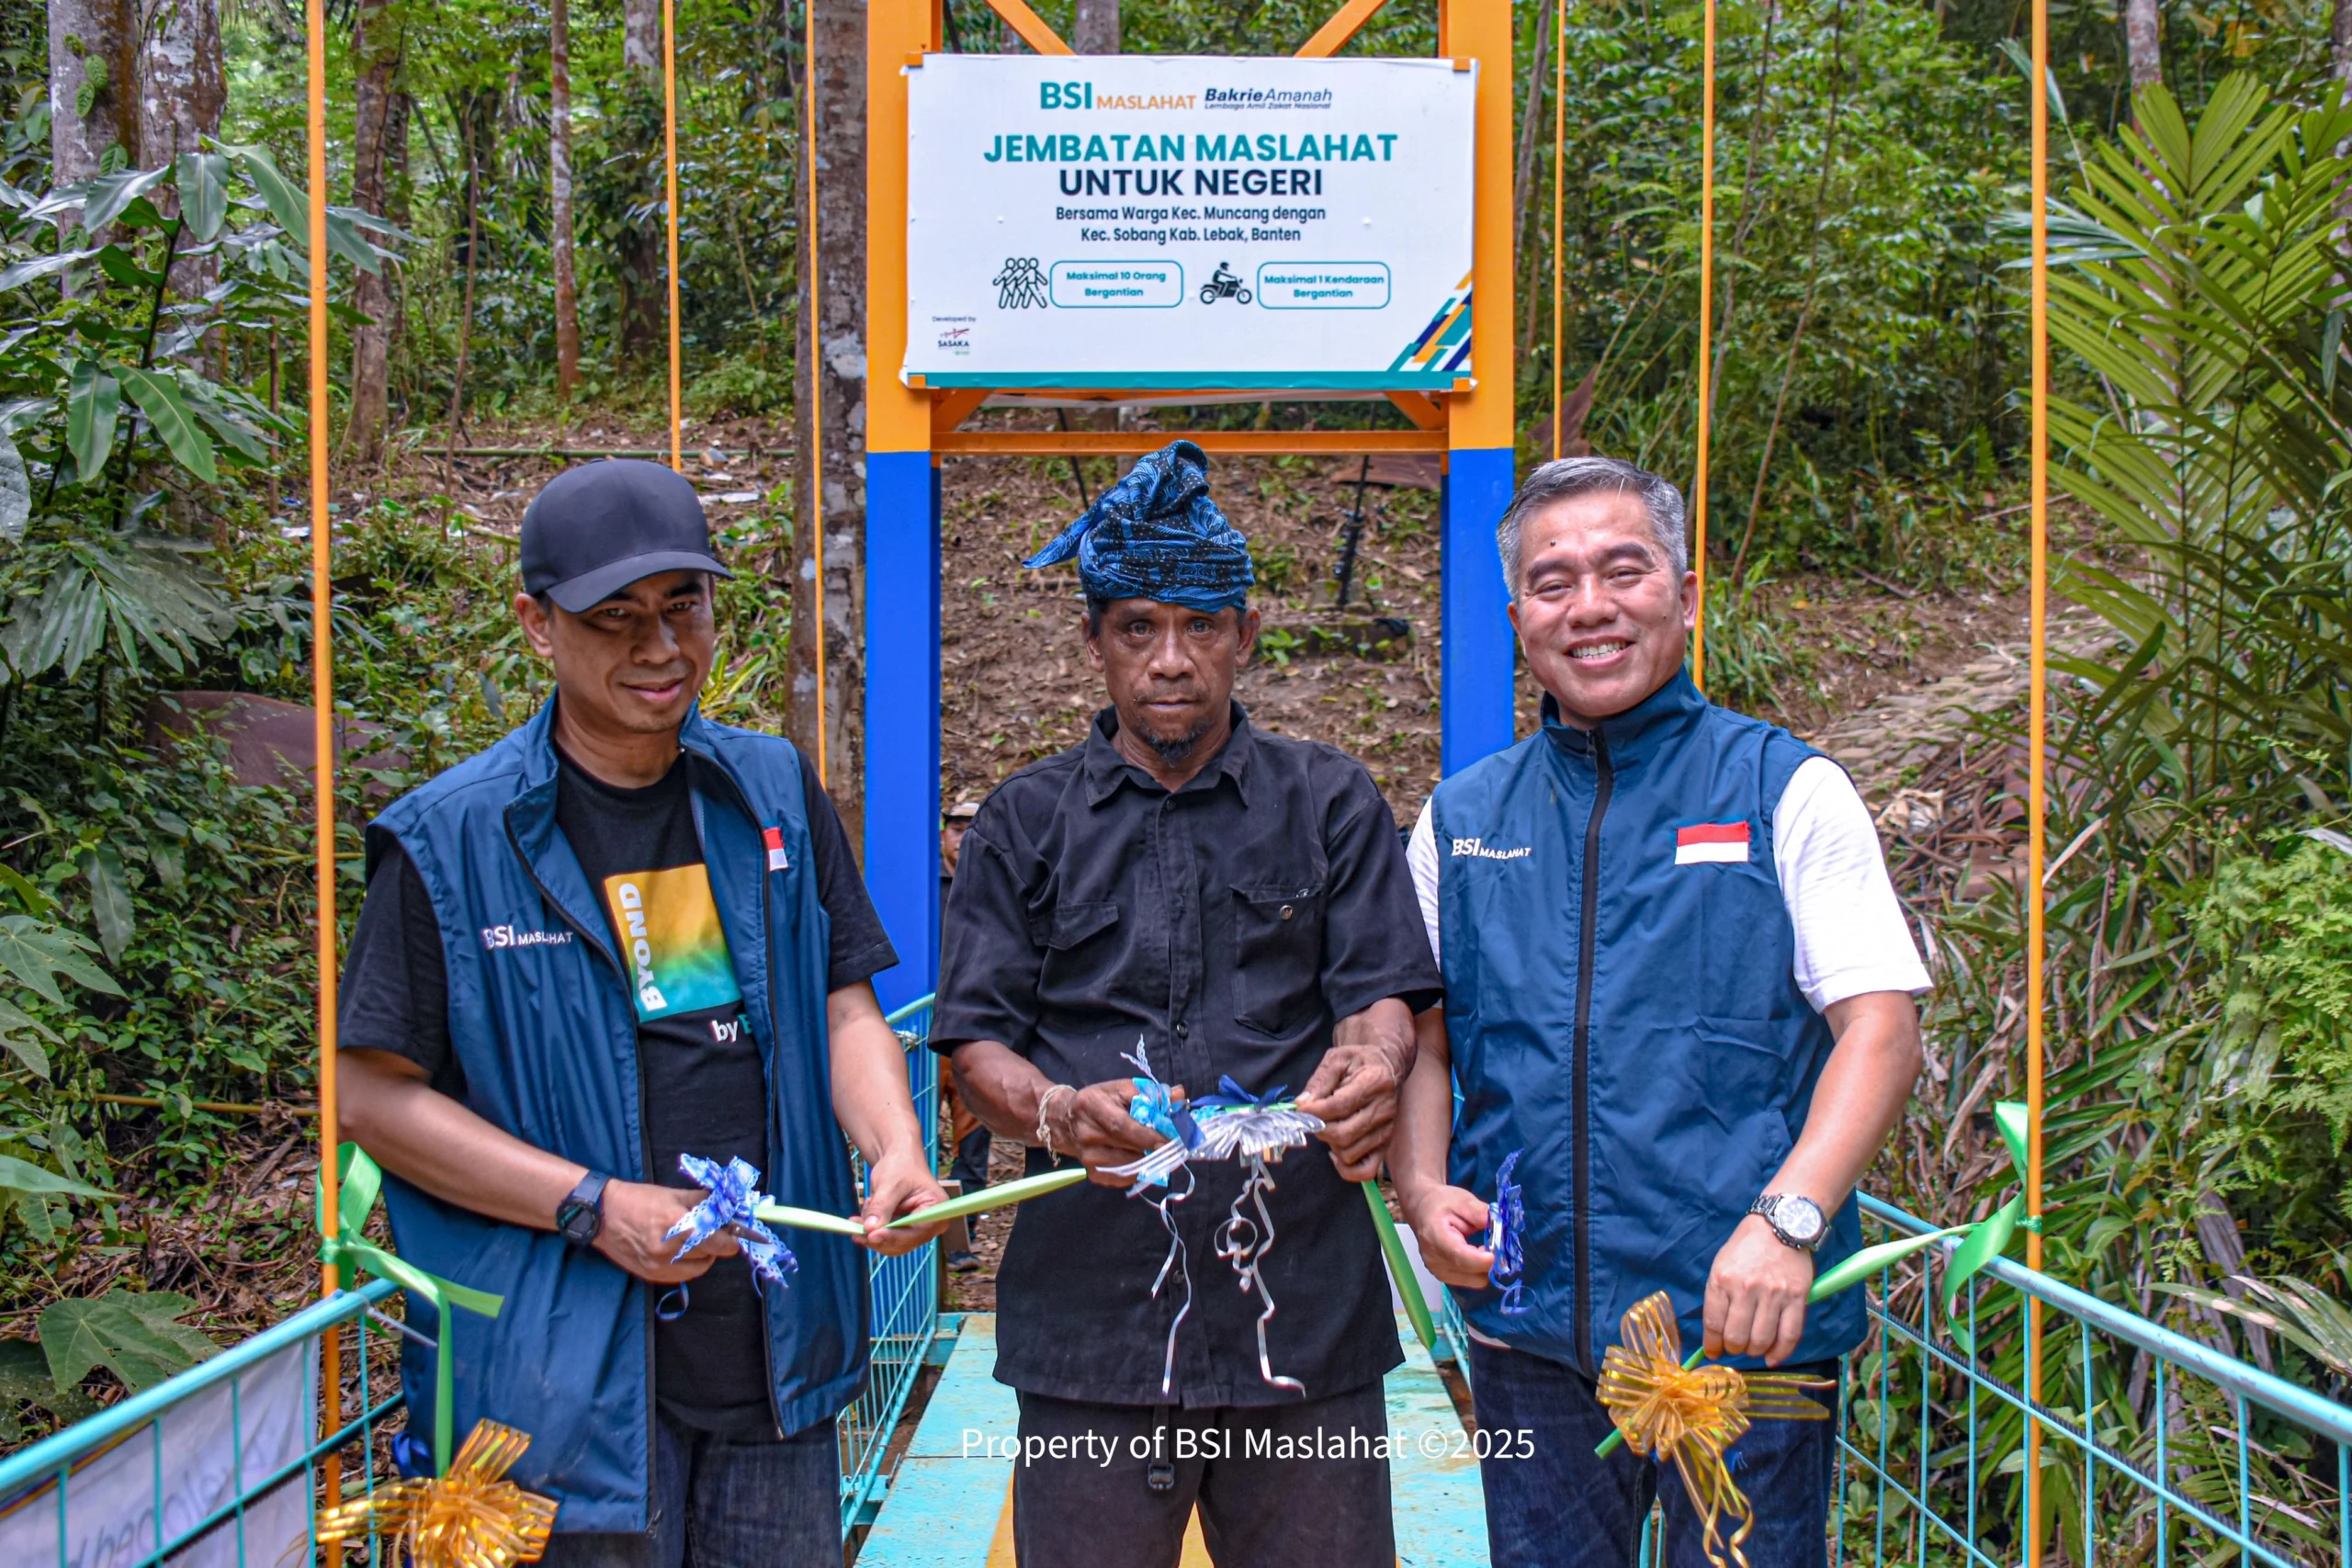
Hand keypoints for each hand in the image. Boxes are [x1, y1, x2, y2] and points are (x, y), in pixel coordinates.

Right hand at [592, 1180, 739, 1284]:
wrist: (603, 1215)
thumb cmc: (639, 1200)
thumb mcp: (674, 1194)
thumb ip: (704, 1202)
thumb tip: (729, 1208)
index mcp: (679, 1224)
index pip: (720, 1242)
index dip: (733, 1237)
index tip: (736, 1232)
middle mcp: (670, 1250)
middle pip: (712, 1254)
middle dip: (718, 1243)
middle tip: (716, 1232)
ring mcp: (660, 1266)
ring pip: (699, 1268)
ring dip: (704, 1255)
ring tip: (696, 1241)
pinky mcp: (651, 1275)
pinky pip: (682, 1275)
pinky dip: (688, 1265)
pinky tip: (682, 1251)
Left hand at [858, 1149, 950, 1255]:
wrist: (898, 1160)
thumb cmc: (900, 1166)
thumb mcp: (890, 1183)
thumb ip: (882, 1206)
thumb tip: (870, 1230)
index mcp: (937, 1210)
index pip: (916, 1232)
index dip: (893, 1236)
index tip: (870, 1235)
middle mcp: (931, 1225)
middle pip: (903, 1243)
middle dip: (878, 1235)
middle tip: (855, 1225)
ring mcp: (917, 1230)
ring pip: (891, 1244)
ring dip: (872, 1232)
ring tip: (866, 1206)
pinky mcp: (903, 1232)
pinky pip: (885, 1239)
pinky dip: (872, 1230)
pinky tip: (866, 1213)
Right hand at [1049, 1078, 1177, 1186]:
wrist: (1065, 1121)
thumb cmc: (1100, 1101)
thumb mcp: (1121, 1089)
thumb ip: (1152, 1093)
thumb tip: (1180, 1096)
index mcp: (1091, 1105)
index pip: (1121, 1125)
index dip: (1146, 1135)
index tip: (1169, 1140)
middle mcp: (1086, 1133)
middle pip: (1126, 1147)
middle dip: (1154, 1149)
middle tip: (1175, 1147)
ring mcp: (1087, 1157)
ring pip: (1128, 1165)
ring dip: (1149, 1161)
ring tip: (1160, 1152)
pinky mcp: (1093, 1174)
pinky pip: (1123, 1178)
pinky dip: (1139, 1171)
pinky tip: (1144, 1160)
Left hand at [1297, 1038, 1410, 1180]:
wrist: (1387, 1067)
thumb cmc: (1359, 1061)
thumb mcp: (1337, 1059)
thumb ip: (1319, 1080)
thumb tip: (1301, 1105)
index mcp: (1375, 1081)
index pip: (1341, 1105)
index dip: (1315, 1111)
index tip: (1300, 1109)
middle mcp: (1385, 1109)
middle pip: (1344, 1134)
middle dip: (1319, 1129)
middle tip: (1311, 1119)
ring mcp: (1386, 1130)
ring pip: (1350, 1153)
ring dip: (1330, 1144)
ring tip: (1327, 1127)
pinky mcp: (1384, 1145)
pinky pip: (1365, 1171)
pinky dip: (1346, 1169)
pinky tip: (1335, 1152)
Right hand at [1397, 1183, 1494, 1290]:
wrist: (1422, 1210)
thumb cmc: (1441, 1203)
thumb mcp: (1462, 1200)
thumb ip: (1480, 1213)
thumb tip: (1499, 1226)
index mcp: (1435, 1237)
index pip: (1460, 1257)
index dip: (1482, 1259)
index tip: (1498, 1251)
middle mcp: (1434, 1259)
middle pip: (1472, 1273)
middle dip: (1488, 1260)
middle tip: (1491, 1242)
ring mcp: (1438, 1271)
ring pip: (1475, 1280)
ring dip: (1483, 1266)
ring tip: (1478, 1246)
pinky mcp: (1443, 1277)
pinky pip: (1471, 1280)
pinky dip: (1477, 1269)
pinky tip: (1472, 1253)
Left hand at [1703, 1214, 1814, 1364]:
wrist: (1781, 1225)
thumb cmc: (1746, 1246)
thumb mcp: (1721, 1264)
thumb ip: (1718, 1296)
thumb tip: (1715, 1332)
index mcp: (1723, 1279)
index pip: (1714, 1323)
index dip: (1712, 1344)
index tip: (1713, 1352)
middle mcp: (1746, 1288)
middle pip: (1737, 1336)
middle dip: (1733, 1349)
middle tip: (1734, 1348)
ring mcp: (1774, 1294)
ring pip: (1761, 1340)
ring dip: (1754, 1352)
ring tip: (1752, 1349)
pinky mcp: (1797, 1298)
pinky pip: (1790, 1335)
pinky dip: (1780, 1353)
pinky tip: (1772, 1357)